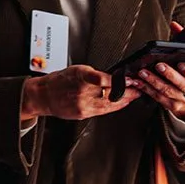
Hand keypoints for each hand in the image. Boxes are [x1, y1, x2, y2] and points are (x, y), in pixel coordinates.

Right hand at [22, 65, 139, 121]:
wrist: (45, 96)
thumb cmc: (60, 80)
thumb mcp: (76, 69)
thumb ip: (94, 74)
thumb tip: (114, 77)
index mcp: (78, 76)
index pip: (97, 78)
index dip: (113, 80)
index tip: (126, 79)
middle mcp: (80, 91)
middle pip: (108, 92)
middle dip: (127, 90)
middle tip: (139, 86)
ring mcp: (82, 104)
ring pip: (109, 103)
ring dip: (125, 99)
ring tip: (135, 94)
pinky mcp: (83, 113)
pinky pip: (103, 111)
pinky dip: (115, 106)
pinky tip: (122, 103)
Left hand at [128, 20, 184, 119]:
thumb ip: (183, 41)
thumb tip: (174, 24)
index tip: (181, 64)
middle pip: (182, 84)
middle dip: (170, 74)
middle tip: (159, 65)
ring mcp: (183, 100)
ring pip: (168, 91)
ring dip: (154, 81)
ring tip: (143, 73)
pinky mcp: (171, 105)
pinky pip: (158, 97)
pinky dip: (147, 89)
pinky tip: (139, 82)